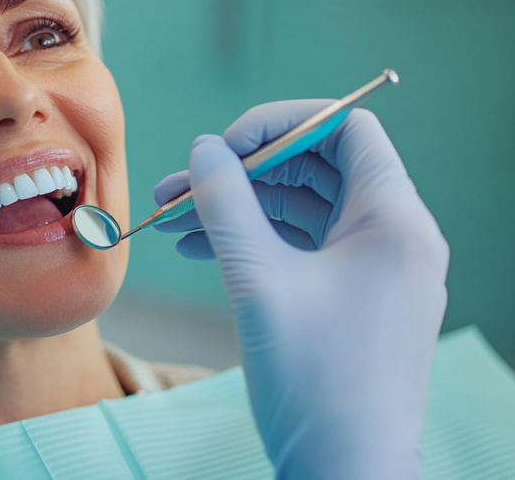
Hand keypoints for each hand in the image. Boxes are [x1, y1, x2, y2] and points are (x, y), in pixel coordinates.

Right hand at [154, 100, 448, 478]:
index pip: (346, 128)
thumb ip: (227, 204)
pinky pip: (304, 249)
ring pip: (303, 210)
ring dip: (240, 207)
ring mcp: (376, 270)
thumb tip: (205, 150)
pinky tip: (201, 248)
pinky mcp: (355, 299)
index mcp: (394, 220)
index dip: (282, 123)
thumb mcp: (259, 280)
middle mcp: (394, 237)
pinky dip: (255, 241)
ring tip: (175, 219)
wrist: (346, 471)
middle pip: (317, 168)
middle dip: (244, 170)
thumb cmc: (316, 380)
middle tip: (181, 184)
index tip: (224, 146)